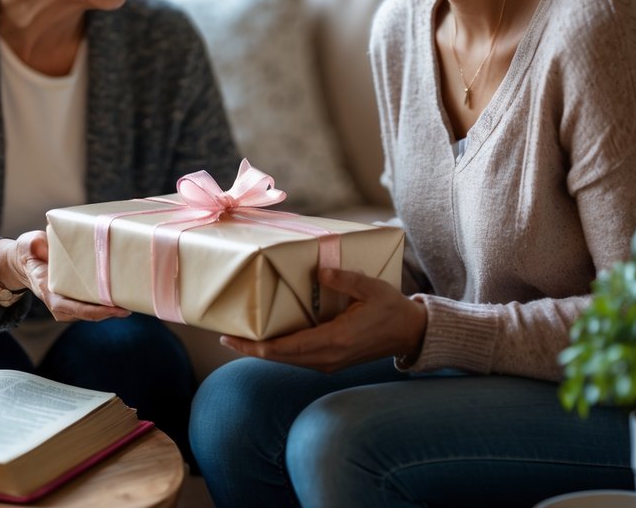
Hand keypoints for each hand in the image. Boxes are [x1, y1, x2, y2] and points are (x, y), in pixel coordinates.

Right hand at [0, 233, 130, 322]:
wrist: (29, 262)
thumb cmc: (31, 252)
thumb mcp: (29, 244)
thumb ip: (33, 245)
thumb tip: (40, 246)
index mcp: (47, 291)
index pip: (69, 307)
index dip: (92, 311)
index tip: (113, 310)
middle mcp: (59, 302)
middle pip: (87, 314)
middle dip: (109, 312)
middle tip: (132, 305)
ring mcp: (69, 302)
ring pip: (94, 311)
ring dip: (112, 309)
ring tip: (134, 300)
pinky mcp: (78, 298)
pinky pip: (95, 304)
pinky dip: (109, 302)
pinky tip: (126, 294)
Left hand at [219, 267, 426, 372]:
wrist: (410, 333)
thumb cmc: (391, 308)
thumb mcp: (370, 287)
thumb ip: (344, 279)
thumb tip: (319, 273)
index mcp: (335, 340)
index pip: (285, 348)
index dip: (255, 346)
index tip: (232, 338)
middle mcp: (328, 357)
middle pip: (280, 358)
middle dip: (251, 349)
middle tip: (225, 336)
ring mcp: (330, 362)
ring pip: (288, 360)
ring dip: (263, 351)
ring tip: (240, 338)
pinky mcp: (332, 360)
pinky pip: (299, 358)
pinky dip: (279, 351)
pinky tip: (266, 341)